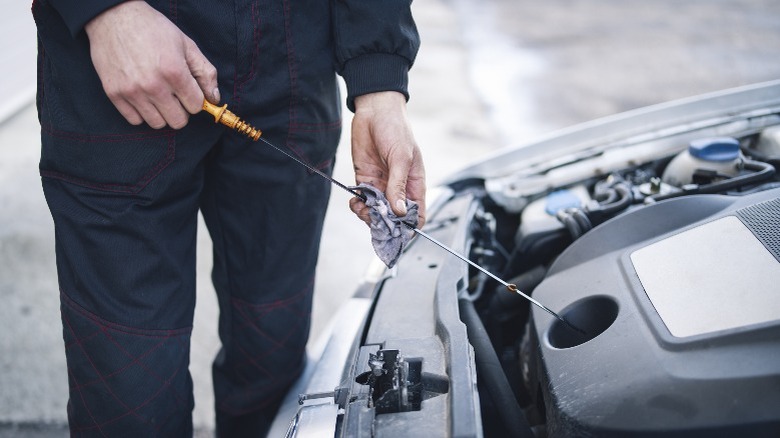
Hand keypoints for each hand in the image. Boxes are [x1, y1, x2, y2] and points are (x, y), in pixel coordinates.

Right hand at [84, 0, 218, 128]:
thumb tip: (214, 98)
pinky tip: (143, 96)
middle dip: (181, 110)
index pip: (195, 106)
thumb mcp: (186, 44)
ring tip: (158, 95)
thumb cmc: (153, 29)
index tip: (188, 90)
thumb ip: (205, 72)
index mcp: (174, 72)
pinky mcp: (114, 94)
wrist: (113, 17)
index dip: (195, 99)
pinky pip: (135, 120)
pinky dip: (141, 112)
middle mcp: (153, 85)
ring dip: (162, 113)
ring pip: (157, 124)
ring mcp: (132, 92)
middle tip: (175, 95)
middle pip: (178, 121)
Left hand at [349, 91, 425, 227]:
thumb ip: (398, 185)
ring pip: (377, 213)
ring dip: (368, 216)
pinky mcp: (365, 180)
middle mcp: (399, 189)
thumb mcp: (401, 158)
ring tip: (361, 207)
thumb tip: (399, 211)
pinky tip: (355, 200)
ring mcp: (382, 186)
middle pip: (394, 219)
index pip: (417, 215)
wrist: (374, 111)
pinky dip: (358, 206)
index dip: (408, 227)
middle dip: (384, 223)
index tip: (395, 229)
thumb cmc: (396, 129)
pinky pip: (363, 201)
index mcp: (415, 185)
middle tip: (373, 217)